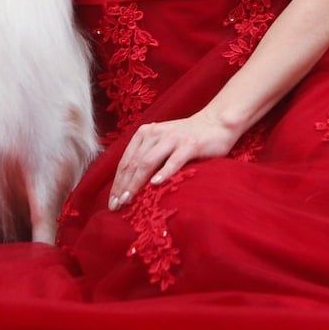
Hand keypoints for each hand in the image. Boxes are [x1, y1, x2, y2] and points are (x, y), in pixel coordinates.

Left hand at [110, 111, 240, 208]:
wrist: (215, 123)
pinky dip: (164, 172)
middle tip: (117, 205)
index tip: (112, 202)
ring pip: (149, 162)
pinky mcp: (190, 144)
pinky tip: (156, 184)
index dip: (117, 182)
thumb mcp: (161, 145)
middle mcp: (156, 133)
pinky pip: (174, 160)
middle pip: (134, 163)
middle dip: (124, 186)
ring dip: (137, 182)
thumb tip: (128, 185)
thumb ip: (146, 157)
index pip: (126, 161)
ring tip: (129, 199)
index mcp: (145, 133)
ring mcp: (173, 138)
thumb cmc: (186, 139)